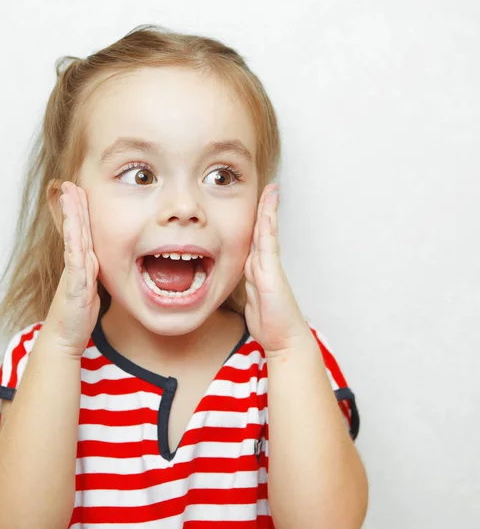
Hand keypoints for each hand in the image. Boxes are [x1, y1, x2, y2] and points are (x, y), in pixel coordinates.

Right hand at [46, 181, 99, 357]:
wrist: (64, 339)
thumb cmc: (77, 317)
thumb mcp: (89, 291)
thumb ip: (91, 275)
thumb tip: (96, 263)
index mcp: (81, 265)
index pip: (82, 233)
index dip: (81, 212)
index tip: (79, 192)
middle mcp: (76, 265)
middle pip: (76, 229)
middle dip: (73, 205)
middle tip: (69, 182)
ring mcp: (74, 273)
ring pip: (74, 238)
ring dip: (72, 215)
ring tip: (69, 193)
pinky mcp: (74, 285)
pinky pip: (75, 259)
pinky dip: (74, 240)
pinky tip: (74, 226)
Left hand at [243, 184, 313, 356]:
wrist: (284, 340)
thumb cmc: (270, 323)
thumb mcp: (251, 301)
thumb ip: (248, 285)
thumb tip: (244, 273)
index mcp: (258, 270)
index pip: (256, 239)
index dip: (256, 220)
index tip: (258, 205)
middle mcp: (265, 265)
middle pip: (263, 230)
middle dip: (266, 208)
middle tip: (270, 188)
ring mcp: (269, 267)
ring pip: (266, 233)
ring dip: (268, 211)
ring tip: (272, 191)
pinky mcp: (271, 273)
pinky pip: (267, 244)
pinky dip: (268, 226)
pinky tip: (269, 213)